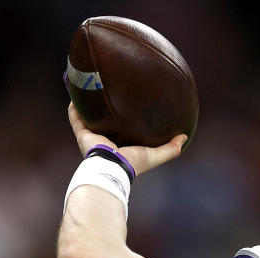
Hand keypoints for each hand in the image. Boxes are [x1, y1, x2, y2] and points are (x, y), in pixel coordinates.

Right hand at [68, 102, 185, 175]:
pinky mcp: (82, 134)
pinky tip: (75, 95)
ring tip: (89, 88)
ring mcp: (93, 137)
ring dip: (88, 105)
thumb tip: (185, 136)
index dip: (126, 119)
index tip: (130, 105)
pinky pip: (75, 118)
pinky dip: (74, 108)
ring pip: (89, 117)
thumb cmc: (133, 163)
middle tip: (109, 91)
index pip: (124, 129)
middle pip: (106, 121)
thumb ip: (171, 148)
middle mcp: (107, 140)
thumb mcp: (156, 155)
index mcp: (122, 144)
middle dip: (106, 109)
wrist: (113, 167)